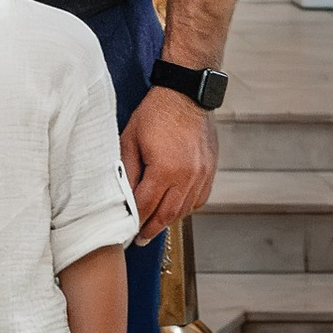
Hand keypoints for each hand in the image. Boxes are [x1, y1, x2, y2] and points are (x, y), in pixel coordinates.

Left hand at [120, 85, 217, 241]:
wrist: (186, 94)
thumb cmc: (155, 113)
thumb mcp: (130, 140)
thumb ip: (125, 171)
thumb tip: (122, 197)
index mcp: (165, 170)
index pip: (146, 207)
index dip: (134, 222)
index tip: (126, 232)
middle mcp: (187, 176)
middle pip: (167, 215)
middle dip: (152, 229)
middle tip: (141, 239)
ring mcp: (202, 174)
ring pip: (185, 210)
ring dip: (169, 220)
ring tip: (155, 225)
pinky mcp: (210, 170)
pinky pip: (200, 199)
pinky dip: (186, 207)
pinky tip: (175, 207)